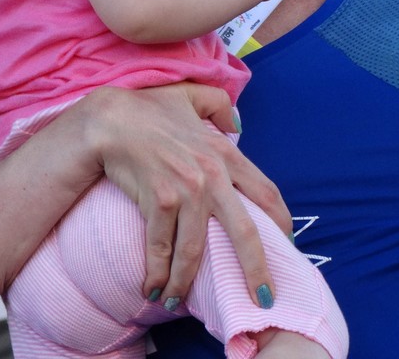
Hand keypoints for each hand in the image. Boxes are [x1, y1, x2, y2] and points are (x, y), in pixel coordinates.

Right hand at [82, 83, 291, 306]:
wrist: (110, 118)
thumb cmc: (149, 108)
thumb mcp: (191, 96)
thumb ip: (219, 106)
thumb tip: (236, 123)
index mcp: (225, 153)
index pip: (266, 193)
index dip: (281, 223)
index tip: (288, 247)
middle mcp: (212, 175)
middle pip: (245, 232)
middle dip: (256, 271)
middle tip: (263, 301)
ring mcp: (187, 189)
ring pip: (195, 249)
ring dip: (187, 283)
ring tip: (179, 302)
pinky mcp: (159, 200)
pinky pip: (161, 248)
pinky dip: (157, 274)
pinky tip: (153, 290)